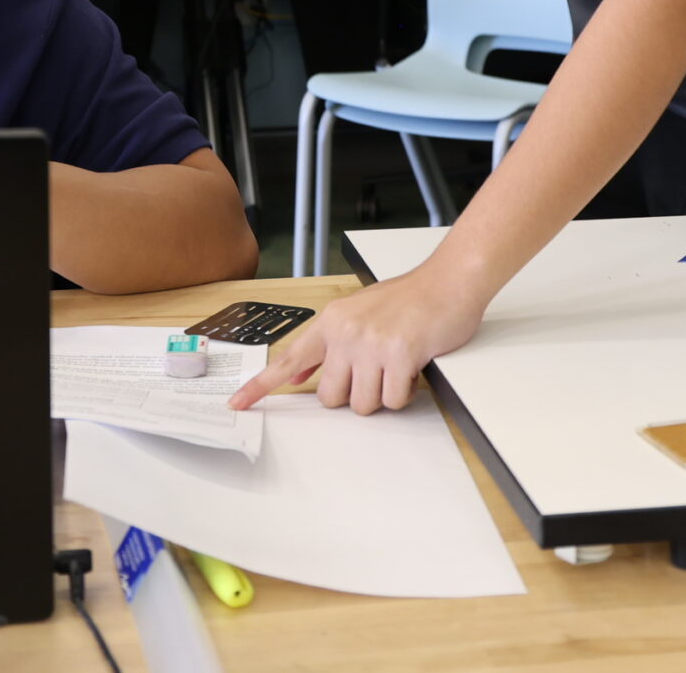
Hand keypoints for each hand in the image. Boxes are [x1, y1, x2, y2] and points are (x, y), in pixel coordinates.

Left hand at [226, 269, 489, 414]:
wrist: (448, 281)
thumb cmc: (409, 299)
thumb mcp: (357, 313)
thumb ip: (326, 345)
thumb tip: (296, 374)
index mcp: (331, 322)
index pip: (288, 358)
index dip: (261, 386)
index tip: (237, 403)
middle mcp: (345, 332)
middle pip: (331, 397)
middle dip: (354, 394)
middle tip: (374, 373)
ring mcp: (371, 344)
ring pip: (362, 404)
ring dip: (382, 395)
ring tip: (396, 366)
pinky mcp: (399, 355)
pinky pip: (393, 400)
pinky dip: (405, 393)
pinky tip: (412, 368)